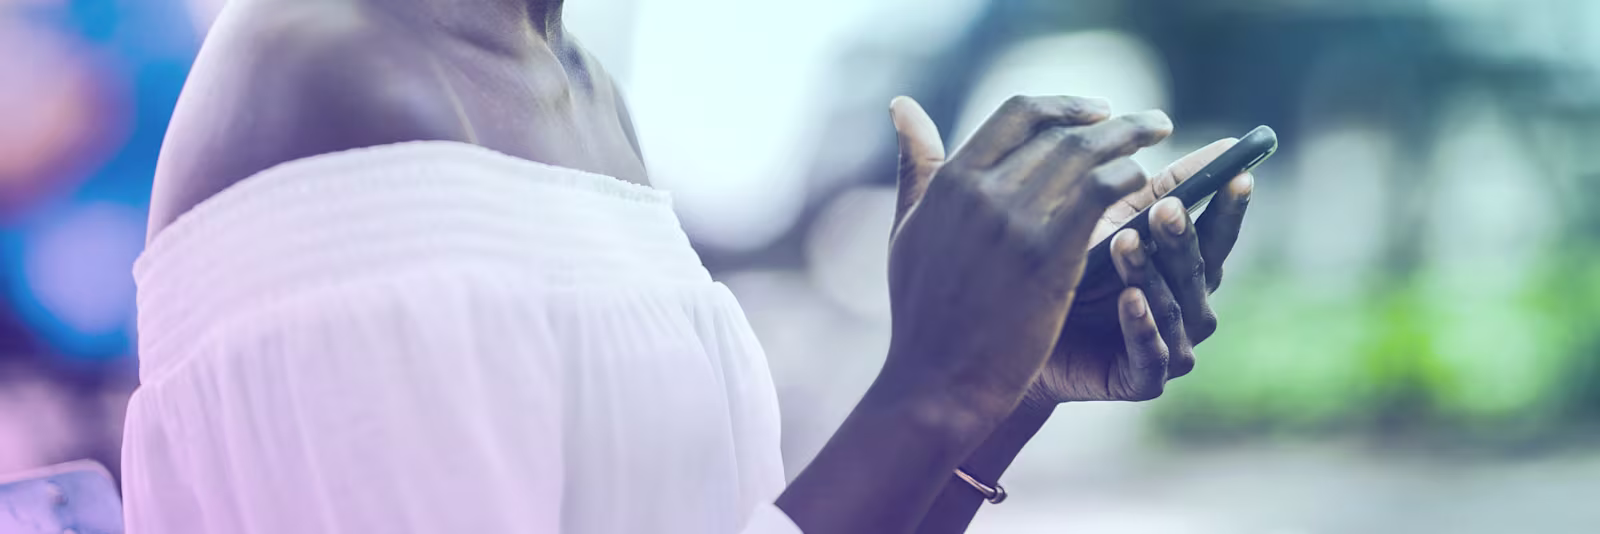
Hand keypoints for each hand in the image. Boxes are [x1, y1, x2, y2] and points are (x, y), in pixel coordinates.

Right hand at [880, 95, 1171, 425]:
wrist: (935, 380)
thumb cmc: (921, 312)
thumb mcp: (906, 227)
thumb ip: (914, 165)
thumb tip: (902, 105)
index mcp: (950, 181)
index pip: (1016, 114)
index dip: (1063, 105)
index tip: (1097, 111)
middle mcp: (980, 190)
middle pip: (1059, 132)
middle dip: (1112, 121)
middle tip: (1150, 122)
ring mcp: (1013, 221)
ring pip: (1085, 155)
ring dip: (1129, 140)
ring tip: (1160, 137)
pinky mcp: (1047, 255)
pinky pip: (1099, 194)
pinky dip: (1127, 179)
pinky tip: (1144, 186)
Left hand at [1025, 139, 1255, 404]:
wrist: (1017, 339)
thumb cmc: (1071, 271)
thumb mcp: (1114, 222)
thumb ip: (1164, 189)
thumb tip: (1225, 144)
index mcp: (1190, 265)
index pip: (1219, 232)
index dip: (1230, 206)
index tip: (1239, 174)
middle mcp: (1191, 306)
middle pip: (1199, 267)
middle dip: (1182, 237)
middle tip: (1164, 209)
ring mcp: (1172, 345)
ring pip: (1175, 307)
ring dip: (1152, 273)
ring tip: (1124, 243)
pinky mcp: (1143, 380)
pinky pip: (1151, 353)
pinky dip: (1142, 327)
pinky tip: (1128, 300)